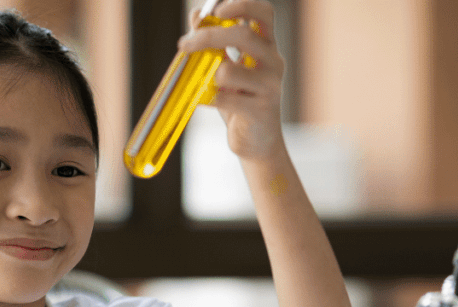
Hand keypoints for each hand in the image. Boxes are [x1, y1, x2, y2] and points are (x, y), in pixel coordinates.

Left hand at [179, 0, 284, 159]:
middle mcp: (273, 62)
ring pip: (228, 70)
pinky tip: (209, 102)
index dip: (241, 5)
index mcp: (267, 47)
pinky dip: (207, 99)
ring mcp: (270, 87)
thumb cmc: (241, 101)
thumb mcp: (227, 66)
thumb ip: (214, 41)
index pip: (264, 12)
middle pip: (243, 35)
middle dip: (208, 36)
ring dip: (207, 76)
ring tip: (207, 86)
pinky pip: (224, 98)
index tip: (215, 10)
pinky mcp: (260, 110)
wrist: (257, 142)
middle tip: (184, 44)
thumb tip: (197, 15)